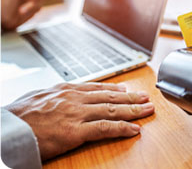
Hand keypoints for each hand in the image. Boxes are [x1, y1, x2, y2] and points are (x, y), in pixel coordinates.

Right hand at [5, 82, 154, 159]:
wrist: (6, 128)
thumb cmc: (19, 115)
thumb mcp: (38, 97)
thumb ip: (55, 95)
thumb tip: (61, 95)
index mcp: (67, 90)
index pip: (97, 88)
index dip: (115, 90)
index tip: (127, 90)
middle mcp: (76, 99)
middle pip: (110, 98)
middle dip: (131, 98)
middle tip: (146, 97)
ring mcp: (77, 114)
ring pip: (112, 110)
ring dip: (133, 110)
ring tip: (147, 109)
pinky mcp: (75, 131)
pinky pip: (105, 129)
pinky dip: (122, 128)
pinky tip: (134, 129)